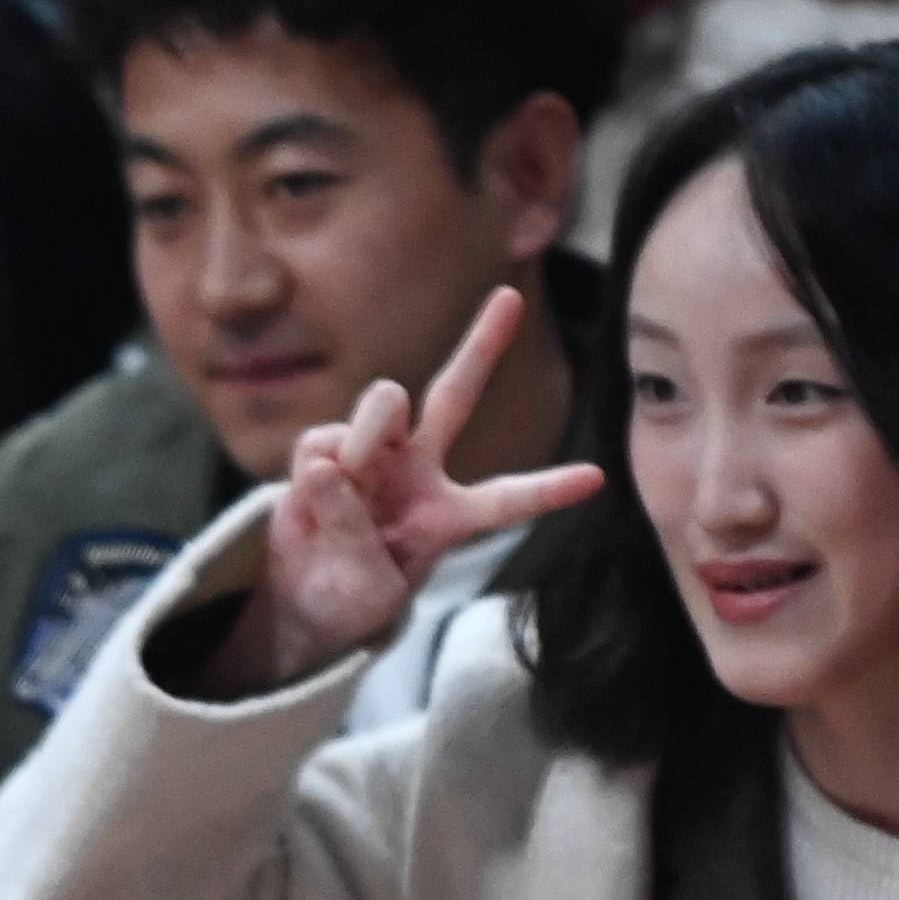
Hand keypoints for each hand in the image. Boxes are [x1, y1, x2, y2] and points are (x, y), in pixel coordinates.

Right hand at [242, 286, 605, 686]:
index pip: (506, 500)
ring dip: (366, 434)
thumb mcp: (366, 590)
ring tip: (347, 484)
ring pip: (383, 402)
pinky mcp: (323, 452)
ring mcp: (371, 455)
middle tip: (511, 298)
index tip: (598, 478)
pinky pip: (323, 442)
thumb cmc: (349, 597)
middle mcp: (415, 469)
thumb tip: (331, 469)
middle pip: (455, 395)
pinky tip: (312, 502)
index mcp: (447, 515)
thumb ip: (354, 532)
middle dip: (482, 345)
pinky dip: (316, 470)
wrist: (301, 601)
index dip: (549, 489)